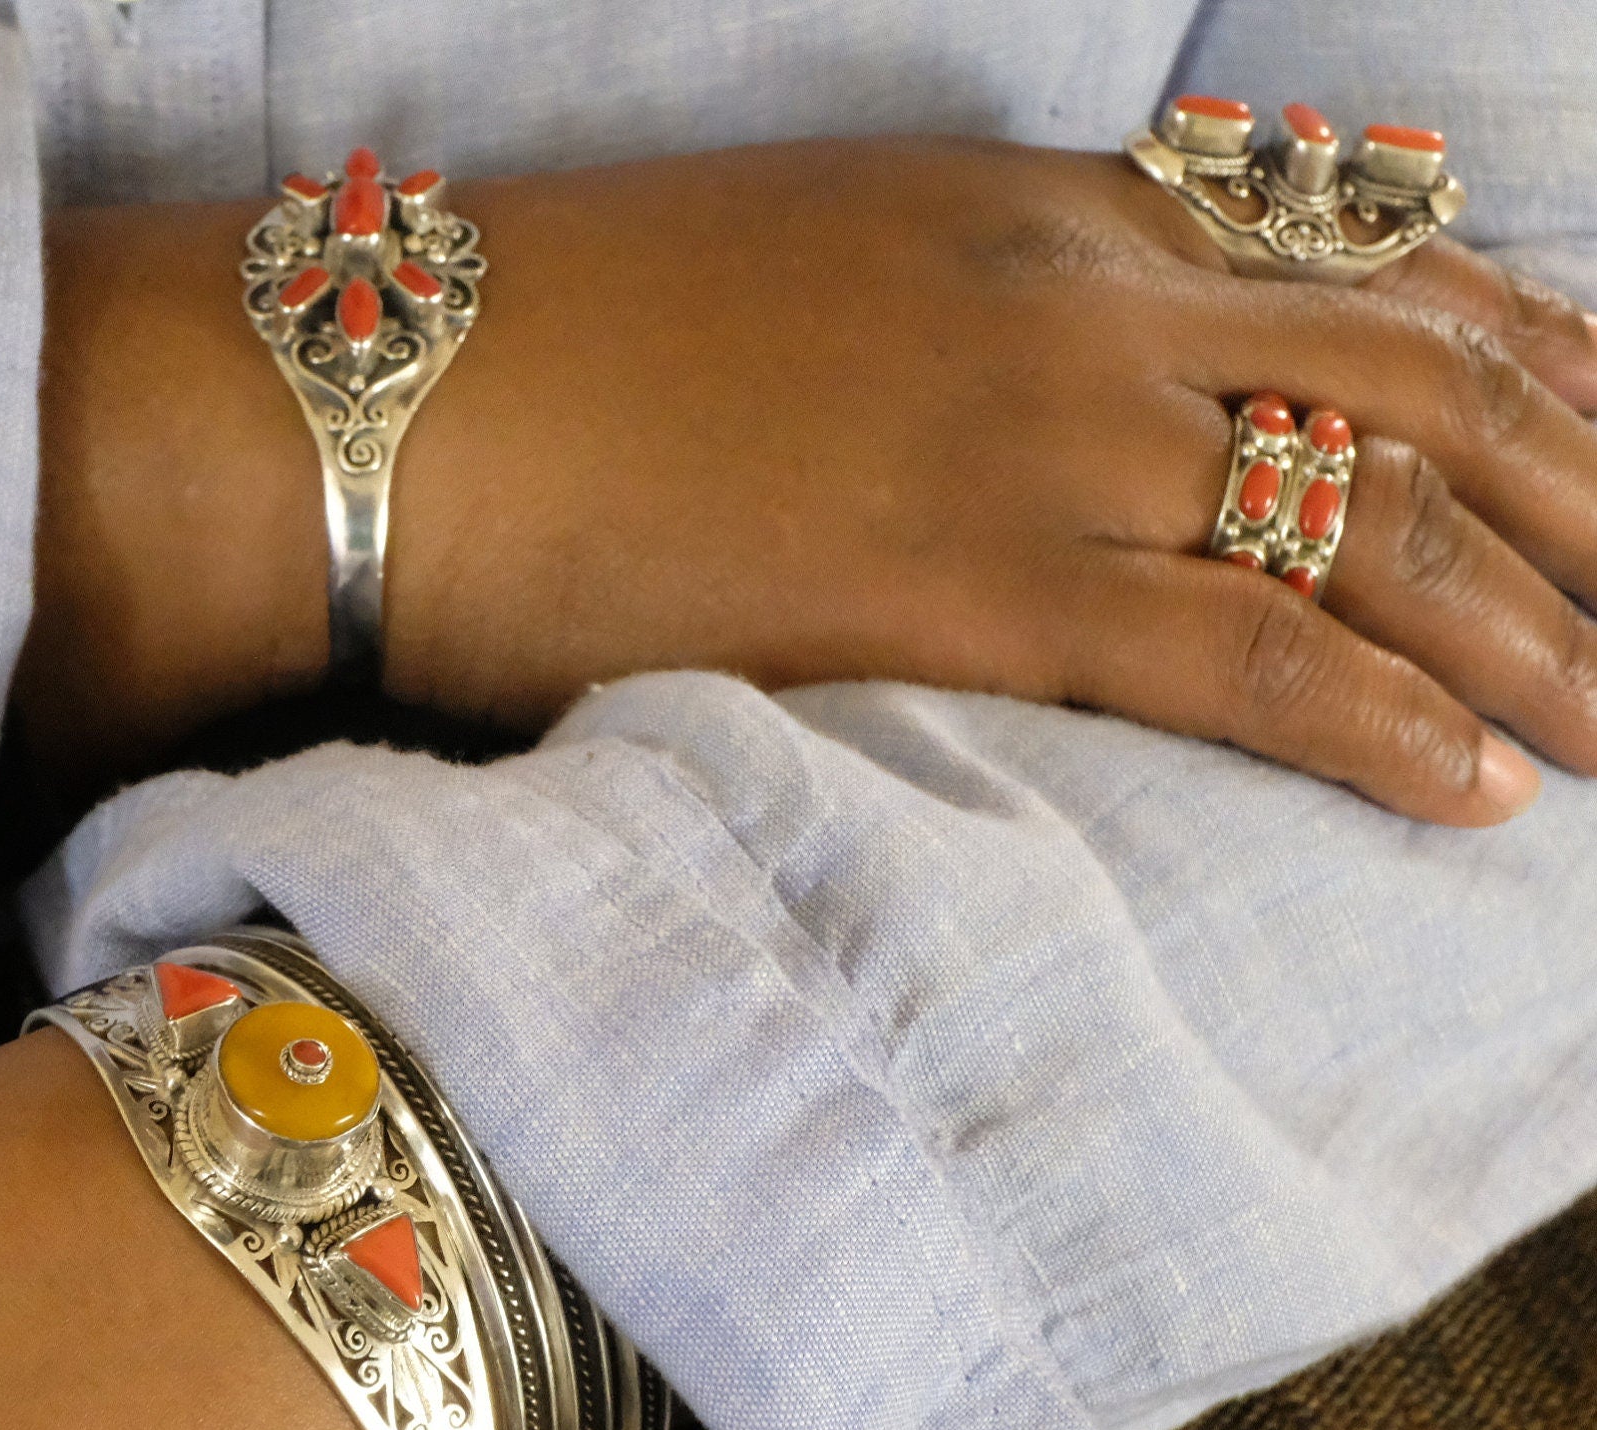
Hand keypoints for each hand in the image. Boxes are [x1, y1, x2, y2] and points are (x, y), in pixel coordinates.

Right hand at [22, 137, 1596, 823]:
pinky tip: (1479, 790)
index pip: (1371, 266)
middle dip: (1591, 508)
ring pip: (1374, 524)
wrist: (385, 391)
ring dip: (1536, 635)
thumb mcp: (804, 268)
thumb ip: (971, 312)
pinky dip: (1383, 719)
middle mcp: (1084, 300)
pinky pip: (1240, 652)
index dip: (1537, 365)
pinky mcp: (959, 580)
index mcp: (1043, 207)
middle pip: (1427, 388)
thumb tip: (1061, 411)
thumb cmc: (554, 341)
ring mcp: (1035, 434)